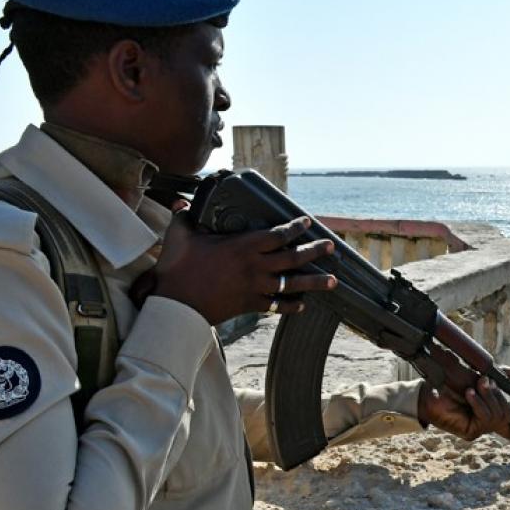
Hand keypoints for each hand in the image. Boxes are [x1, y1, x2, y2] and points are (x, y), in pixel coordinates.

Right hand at [147, 212, 335, 324]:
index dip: (294, 228)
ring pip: (292, 284)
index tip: (306, 222)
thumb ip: (184, 217)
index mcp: (242, 246)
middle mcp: (255, 267)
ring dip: (314, 282)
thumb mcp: (179, 235)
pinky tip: (303, 304)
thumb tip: (182, 203)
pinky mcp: (250, 305)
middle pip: (293, 258)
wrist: (176, 305)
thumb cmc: (177, 269)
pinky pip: (277, 306)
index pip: (277, 235)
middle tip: (331, 246)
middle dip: (315, 251)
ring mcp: (255, 288)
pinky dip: (291, 305)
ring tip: (333, 281)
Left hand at [418, 367, 509, 441]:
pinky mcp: (470, 432)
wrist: (430, 389)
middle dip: (498, 396)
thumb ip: (502, 376)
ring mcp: (479, 428)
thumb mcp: (482, 376)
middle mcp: (487, 423)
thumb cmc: (453, 383)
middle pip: (508, 416)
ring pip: (497, 417)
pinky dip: (479, 403)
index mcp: (492, 412)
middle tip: (483, 382)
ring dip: (488, 397)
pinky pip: (485, 418)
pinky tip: (470, 394)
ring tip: (474, 386)